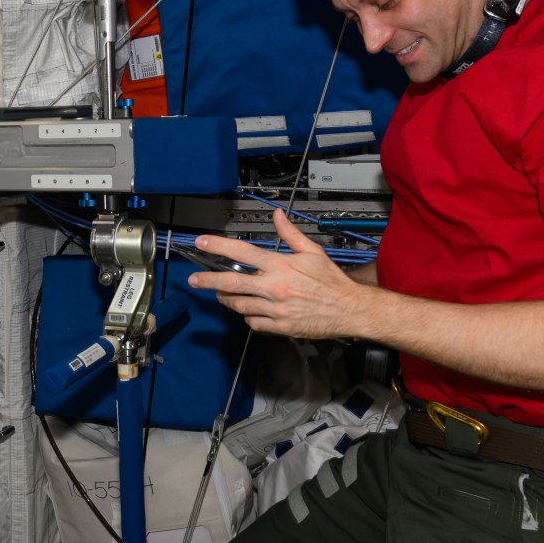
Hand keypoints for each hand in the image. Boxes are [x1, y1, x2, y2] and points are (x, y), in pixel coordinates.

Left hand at [187, 210, 374, 338]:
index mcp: (280, 266)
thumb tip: (276, 216)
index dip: (218, 246)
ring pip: (239, 305)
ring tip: (223, 293)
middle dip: (208, 280)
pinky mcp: (279, 326)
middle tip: (194, 279)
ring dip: (228, 298)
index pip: (242, 252)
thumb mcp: (312, 252)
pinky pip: (253, 322)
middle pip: (231, 282)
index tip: (202, 243)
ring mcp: (275, 309)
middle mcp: (273, 287)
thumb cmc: (332, 281)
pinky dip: (248, 316)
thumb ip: (290, 234)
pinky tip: (250, 310)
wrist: (349, 309)